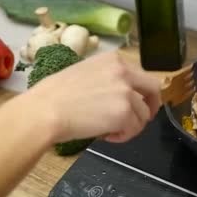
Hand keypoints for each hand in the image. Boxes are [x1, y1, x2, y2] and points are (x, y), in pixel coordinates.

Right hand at [23, 51, 161, 142]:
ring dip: (131, 126)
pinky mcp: (124, 113)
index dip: (140, 92)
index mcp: (114, 59)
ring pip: (144, 114)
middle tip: (143, 119)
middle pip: (153, 88)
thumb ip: (108, 78)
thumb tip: (121, 94)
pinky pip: (134, 128)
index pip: (140, 75)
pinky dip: (123, 136)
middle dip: (151, 105)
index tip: (136, 102)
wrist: (44, 111)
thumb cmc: (55, 95)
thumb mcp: (86, 72)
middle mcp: (124, 71)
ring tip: (110, 131)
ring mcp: (126, 92)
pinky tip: (107, 136)